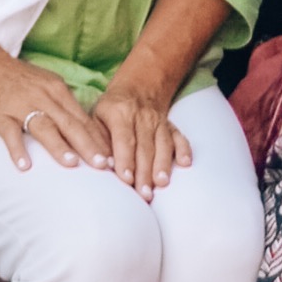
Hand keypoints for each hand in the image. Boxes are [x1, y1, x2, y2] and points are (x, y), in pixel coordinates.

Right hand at [0, 52, 106, 175]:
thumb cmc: (19, 79)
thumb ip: (66, 107)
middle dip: (88, 145)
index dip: (99, 139)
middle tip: (103, 165)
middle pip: (69, 124)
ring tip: (71, 164)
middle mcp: (42, 97)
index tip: (113, 158)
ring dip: (58, 146)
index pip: (82, 118)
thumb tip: (89, 131)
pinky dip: (18, 149)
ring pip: (43, 127)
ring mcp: (20, 106)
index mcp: (57, 91)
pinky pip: (10, 134)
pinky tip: (25, 166)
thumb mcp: (47, 85)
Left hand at [89, 71, 192, 200]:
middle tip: (143, 194)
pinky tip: (185, 163)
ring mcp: (159, 121)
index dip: (125, 159)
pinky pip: (179, 137)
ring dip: (162, 164)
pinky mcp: (171, 126)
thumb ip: (99, 140)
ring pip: (162, 144)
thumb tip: (102, 163)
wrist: (137, 88)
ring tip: (161, 183)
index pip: (124, 138)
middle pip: (144, 146)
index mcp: (120, 113)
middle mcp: (142, 116)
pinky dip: (184, 149)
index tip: (126, 179)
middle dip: (144, 171)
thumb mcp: (97, 117)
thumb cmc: (111, 110)